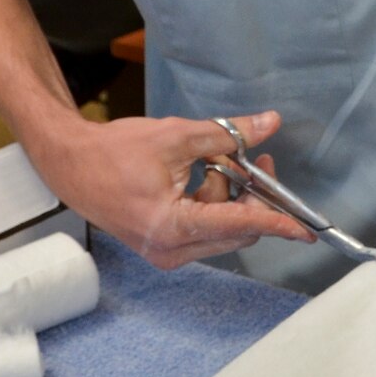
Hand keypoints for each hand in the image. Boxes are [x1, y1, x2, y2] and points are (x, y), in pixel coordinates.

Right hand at [32, 110, 316, 270]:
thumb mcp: (177, 135)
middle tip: (252, 156)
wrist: (71, 165)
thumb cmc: (114, 152)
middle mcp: (171, 249)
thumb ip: (227, 134)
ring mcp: (167, 252)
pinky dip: (213, 202)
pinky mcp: (165, 247)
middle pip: (236, 229)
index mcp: (172, 226)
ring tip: (213, 158)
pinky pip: (207, 228)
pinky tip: (200, 175)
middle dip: (250, 194)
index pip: (238, 224)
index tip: (305, 228)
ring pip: (223, 228)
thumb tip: (269, 124)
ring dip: (230, 195)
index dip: (276, 222)